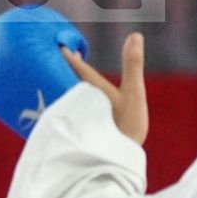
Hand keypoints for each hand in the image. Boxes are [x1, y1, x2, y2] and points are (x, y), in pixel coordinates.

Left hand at [61, 32, 147, 146]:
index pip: (79, 70)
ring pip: (69, 99)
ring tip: (67, 82)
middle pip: (70, 83)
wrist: (116, 162)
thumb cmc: (126, 127)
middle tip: (65, 59)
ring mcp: (78, 120)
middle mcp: (81, 104)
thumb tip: (135, 35)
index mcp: (92, 92)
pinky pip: (70, 116)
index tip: (61, 46)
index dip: (70, 57)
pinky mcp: (79, 135)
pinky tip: (75, 112)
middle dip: (67, 70)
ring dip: (68, 87)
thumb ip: (133, 64)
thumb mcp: (133, 93)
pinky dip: (70, 107)